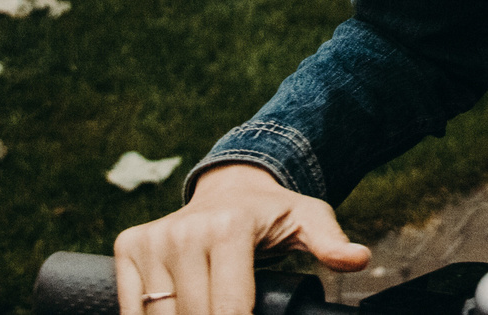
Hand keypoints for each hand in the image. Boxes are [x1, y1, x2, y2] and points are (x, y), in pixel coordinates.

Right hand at [114, 163, 370, 314]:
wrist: (232, 185)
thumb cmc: (274, 214)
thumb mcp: (309, 221)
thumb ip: (330, 243)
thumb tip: (359, 259)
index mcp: (229, 228)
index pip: (232, 310)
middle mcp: (185, 232)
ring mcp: (153, 240)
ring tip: (210, 313)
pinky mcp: (128, 247)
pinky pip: (130, 309)